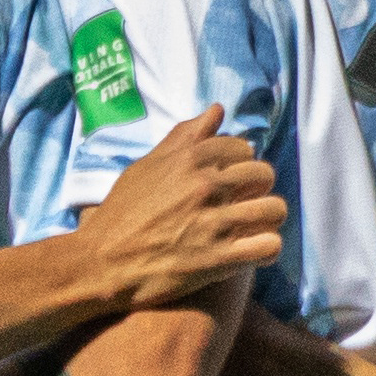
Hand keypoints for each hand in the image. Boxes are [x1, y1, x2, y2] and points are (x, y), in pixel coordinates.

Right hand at [74, 108, 287, 308]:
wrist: (101, 265)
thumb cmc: (120, 215)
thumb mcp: (145, 167)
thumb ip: (183, 138)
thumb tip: (216, 110)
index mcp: (190, 160)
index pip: (242, 148)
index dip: (240, 162)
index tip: (230, 178)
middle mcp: (207, 186)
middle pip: (263, 174)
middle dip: (257, 188)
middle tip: (242, 203)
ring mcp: (215, 222)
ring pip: (273, 209)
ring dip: (267, 218)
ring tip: (253, 227)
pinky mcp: (220, 259)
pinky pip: (268, 246)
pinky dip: (267, 249)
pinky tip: (253, 252)